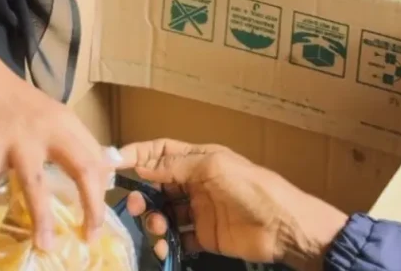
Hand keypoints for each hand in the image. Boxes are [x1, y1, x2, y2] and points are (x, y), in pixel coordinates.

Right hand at [0, 42, 111, 250]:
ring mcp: (17, 138)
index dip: (102, 191)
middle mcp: (48, 130)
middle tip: (90, 237)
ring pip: (35, 183)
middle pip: (81, 169)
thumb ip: (70, 141)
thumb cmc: (14, 100)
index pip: (96, 159)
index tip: (99, 217)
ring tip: (44, 245)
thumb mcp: (51, 114)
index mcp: (66, 123)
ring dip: (41, 218)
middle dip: (91, 206)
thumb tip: (99, 172)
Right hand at [119, 139, 345, 268]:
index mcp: (200, 160)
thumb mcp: (215, 167)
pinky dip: (166, 243)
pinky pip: (177, 238)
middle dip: (142, 194)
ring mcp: (199, 211)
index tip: (115, 164)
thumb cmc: (252, 189)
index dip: (140, 154)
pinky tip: (164, 248)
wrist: (284, 228)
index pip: (163, 152)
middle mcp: (196, 183)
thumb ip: (178, 167)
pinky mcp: (204, 237)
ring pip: (164, 213)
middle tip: (134, 207)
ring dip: (153, 220)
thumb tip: (143, 166)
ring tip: (158, 230)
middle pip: (158, 185)